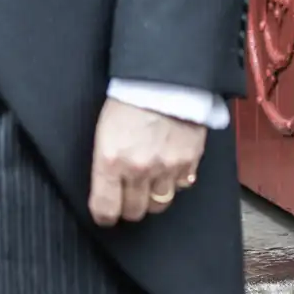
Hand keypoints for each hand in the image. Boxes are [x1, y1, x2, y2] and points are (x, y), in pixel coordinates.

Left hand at [87, 98, 206, 226]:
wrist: (163, 77)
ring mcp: (166, 168)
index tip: (105, 215)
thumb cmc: (128, 97)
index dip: (104, 216)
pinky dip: (175, 181)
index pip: (105, 207)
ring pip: (159, 204)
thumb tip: (107, 184)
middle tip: (127, 197)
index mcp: (111, 160)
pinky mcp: (189, 162)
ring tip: (149, 183)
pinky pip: (181, 186)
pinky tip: (169, 167)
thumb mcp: (104, 129)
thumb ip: (106, 161)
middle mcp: (138, 169)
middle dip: (128, 207)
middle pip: (134, 211)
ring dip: (152, 197)